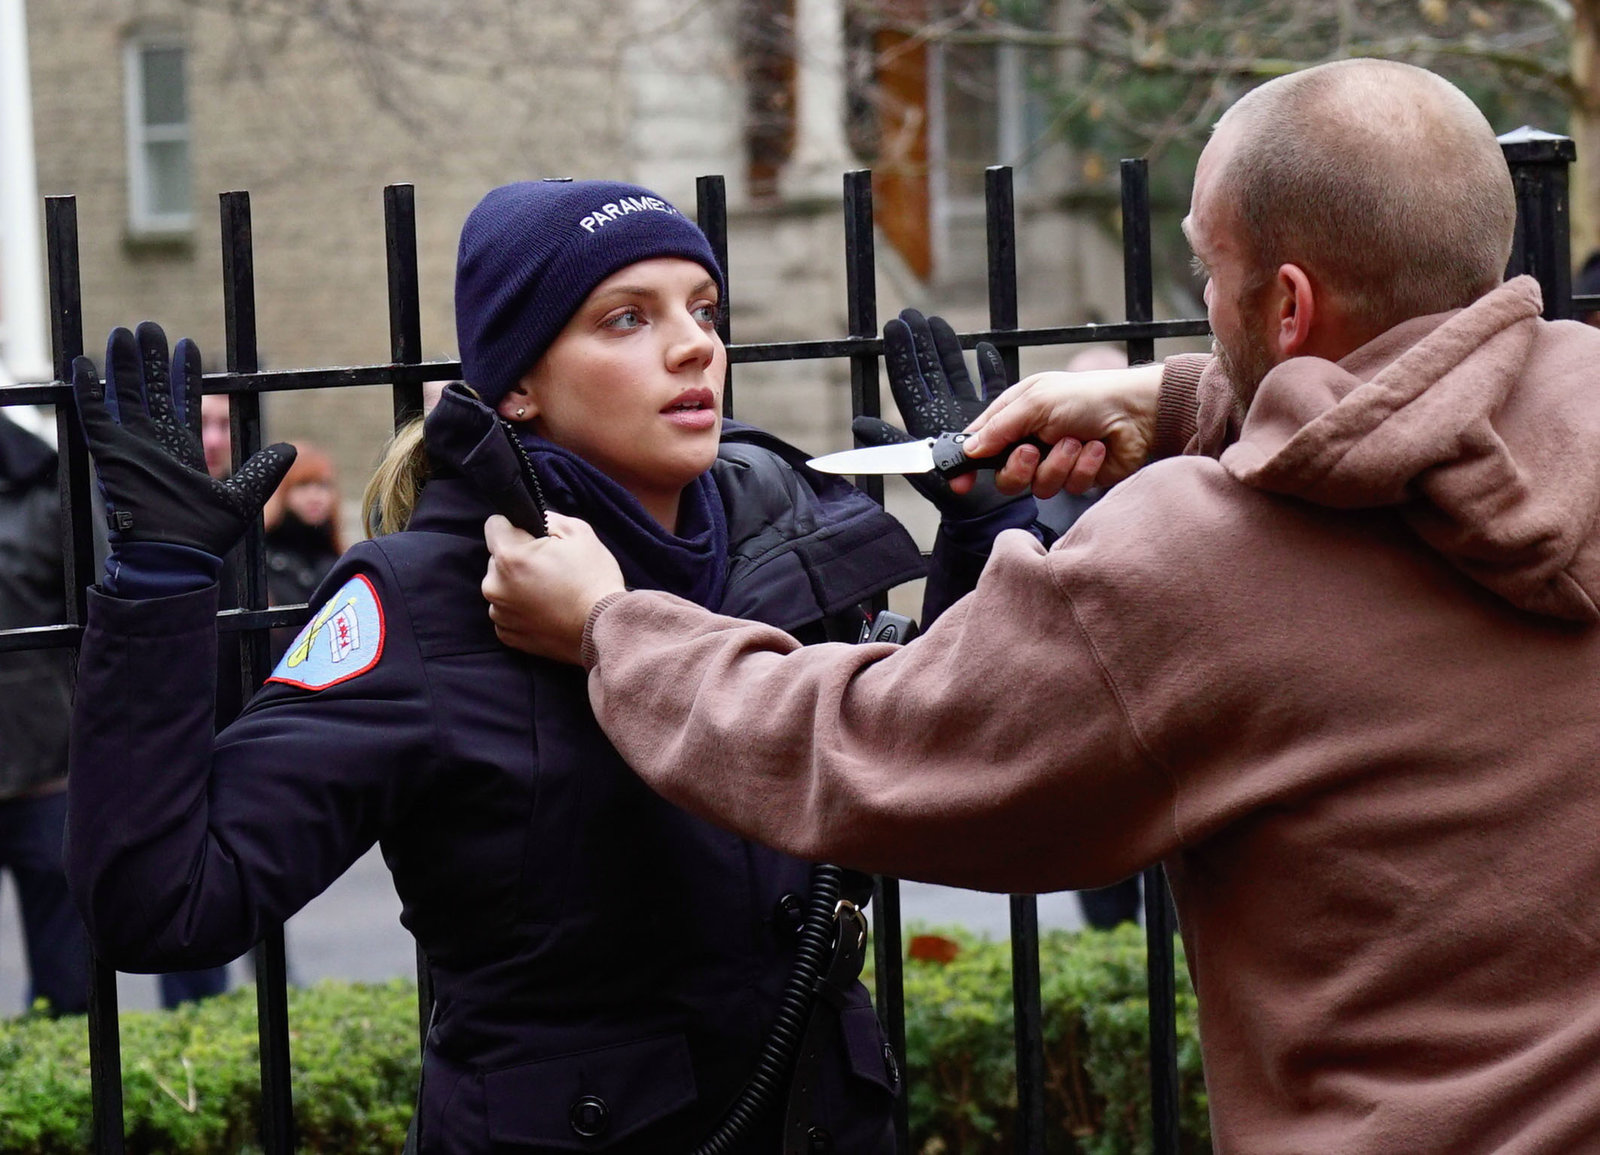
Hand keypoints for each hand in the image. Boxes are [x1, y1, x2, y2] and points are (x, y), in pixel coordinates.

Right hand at [72, 323, 294, 555]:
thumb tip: (290, 448)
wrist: (175, 558)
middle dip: (151, 361)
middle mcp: (156, 446)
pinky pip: (95, 417)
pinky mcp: (110, 455)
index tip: (187, 347)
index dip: (185, 376)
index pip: (185, 404)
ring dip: (124, 365)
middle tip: (150, 328)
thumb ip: (264, 471)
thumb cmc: (206, 537)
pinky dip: (88, 392)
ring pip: (126, 396)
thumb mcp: (243, 498)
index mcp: (185, 453)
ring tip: (124, 333)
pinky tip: (83, 366)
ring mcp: (131, 449)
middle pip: (152, 393)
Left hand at [483, 512, 626, 663]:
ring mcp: (499, 613)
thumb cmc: (594, 580)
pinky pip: (507, 612)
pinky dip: (522, 610)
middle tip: (551, 568)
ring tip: (551, 593)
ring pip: (501, 586)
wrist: (604, 629)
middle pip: (497, 558)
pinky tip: (547, 610)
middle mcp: (495, 586)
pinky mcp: (507, 634)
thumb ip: (548, 519)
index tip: (535, 538)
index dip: (517, 526)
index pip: (494, 524)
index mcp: (509, 556)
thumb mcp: (579, 533)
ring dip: (518, 585)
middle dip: (518, 558)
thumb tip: (535, 520)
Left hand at [853, 309, 1025, 518]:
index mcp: (924, 420)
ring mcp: (970, 414)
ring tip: (938, 324)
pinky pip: (993, 389)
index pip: (908, 379)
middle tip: (912, 313)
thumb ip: (891, 443)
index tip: (894, 325)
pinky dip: (990, 369)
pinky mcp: (997, 419)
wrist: (988, 512)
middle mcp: (944, 412)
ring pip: (957, 372)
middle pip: (930, 369)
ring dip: (949, 348)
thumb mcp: (919, 468)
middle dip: (921, 342)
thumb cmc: (953, 496)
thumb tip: (857, 423)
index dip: (900, 353)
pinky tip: (985, 351)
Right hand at [956, 361, 1164, 497]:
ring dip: (1058, 464)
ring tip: (1077, 441)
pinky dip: (1083, 468)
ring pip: (1036, 486)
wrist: (1141, 413)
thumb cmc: (1091, 396)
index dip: (967, 465)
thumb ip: (999, 428)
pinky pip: (1067, 488)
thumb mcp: (1037, 402)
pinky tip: (1096, 449)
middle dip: (1021, 466)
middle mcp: (1032, 440)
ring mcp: (1055, 461)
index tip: (959, 483)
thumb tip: (970, 449)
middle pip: (1005, 476)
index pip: (980, 444)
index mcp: (1017, 415)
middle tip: (1034, 449)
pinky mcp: (1078, 477)